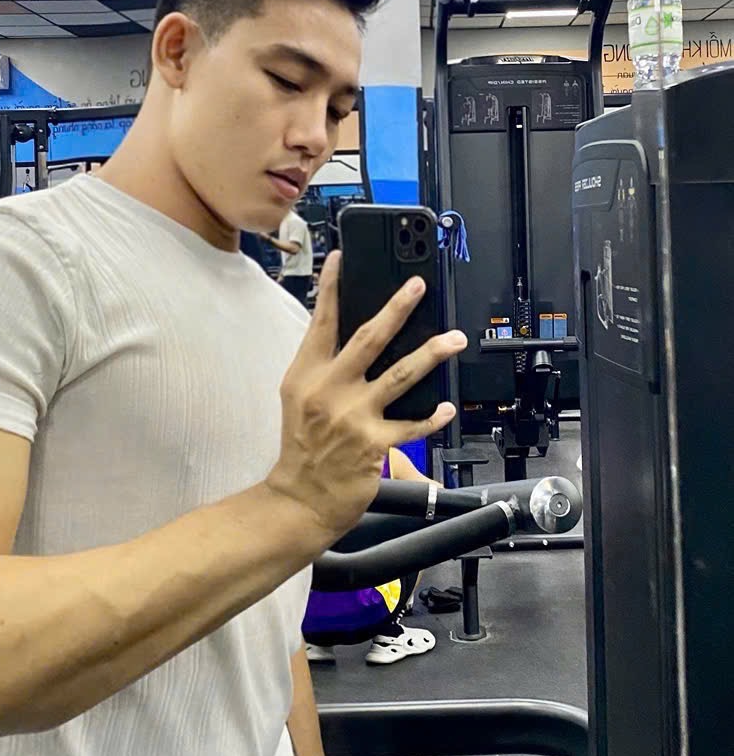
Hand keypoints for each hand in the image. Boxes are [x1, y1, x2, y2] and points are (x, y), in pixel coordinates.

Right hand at [266, 250, 465, 542]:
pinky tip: (447, 407)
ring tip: (454, 339)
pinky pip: (412, 424)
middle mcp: (329, 390)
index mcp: (306, 374)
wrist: (300, 498)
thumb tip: (363, 338)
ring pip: (400, 375)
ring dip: (432, 353)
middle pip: (368, 338)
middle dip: (396, 308)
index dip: (332, 287)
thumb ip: (325, 367)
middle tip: (418, 286)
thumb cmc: (303, 447)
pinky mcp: (374, 443)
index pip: (321, 322)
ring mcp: (352, 416)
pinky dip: (432, 416)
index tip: (342, 257)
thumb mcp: (300, 398)